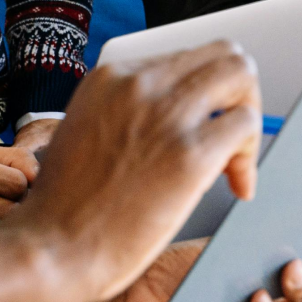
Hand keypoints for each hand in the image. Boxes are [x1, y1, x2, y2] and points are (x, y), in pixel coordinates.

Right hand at [0, 41, 263, 301]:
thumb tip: (172, 116)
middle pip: (221, 54)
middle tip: (229, 135)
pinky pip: (246, 124)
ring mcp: (166, 115)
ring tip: (232, 163)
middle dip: (237, 92)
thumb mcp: (87, 129)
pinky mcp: (190, 154)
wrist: (51, 248)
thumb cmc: (67, 206)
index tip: (200, 128)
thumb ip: (126, 111)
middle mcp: (139, 83)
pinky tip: (235, 185)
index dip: (202, 95)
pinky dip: (249, 155)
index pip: (185, 58)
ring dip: (246, 117)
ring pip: (240, 75)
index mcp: (111, 76)